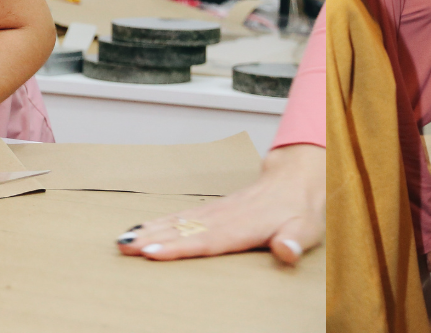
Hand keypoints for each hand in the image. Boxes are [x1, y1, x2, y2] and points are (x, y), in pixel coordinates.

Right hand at [118, 143, 322, 263]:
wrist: (295, 179)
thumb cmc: (300, 211)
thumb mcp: (307, 229)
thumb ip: (294, 241)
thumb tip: (285, 251)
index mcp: (245, 226)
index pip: (208, 239)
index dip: (180, 246)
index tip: (154, 251)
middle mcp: (224, 217)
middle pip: (183, 230)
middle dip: (153, 238)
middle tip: (126, 247)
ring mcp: (215, 212)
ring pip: (177, 222)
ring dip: (149, 231)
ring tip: (123, 242)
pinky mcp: (210, 211)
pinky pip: (180, 217)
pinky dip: (157, 223)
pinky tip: (138, 229)